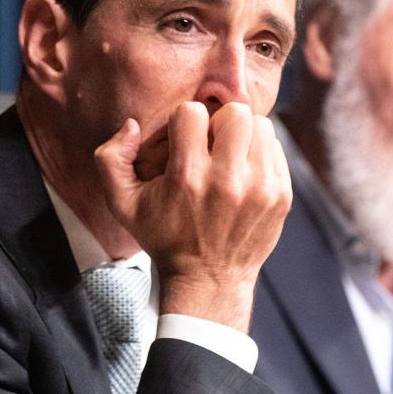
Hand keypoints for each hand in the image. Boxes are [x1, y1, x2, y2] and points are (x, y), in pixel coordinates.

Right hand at [94, 102, 290, 329]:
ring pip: (261, 126)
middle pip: (236, 113)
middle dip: (219, 121)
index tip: (182, 142)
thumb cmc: (163, 237)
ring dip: (243, 135)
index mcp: (187, 177)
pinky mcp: (281, 196)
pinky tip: (244, 173)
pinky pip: (275, 149)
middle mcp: (227, 180)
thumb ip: (111, 160)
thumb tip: (133, 126)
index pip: (192, 113)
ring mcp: (260, 188)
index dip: (183, 121)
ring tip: (229, 156)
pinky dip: (259, 154)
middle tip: (211, 143)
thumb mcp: (122, 205)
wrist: (208, 281)